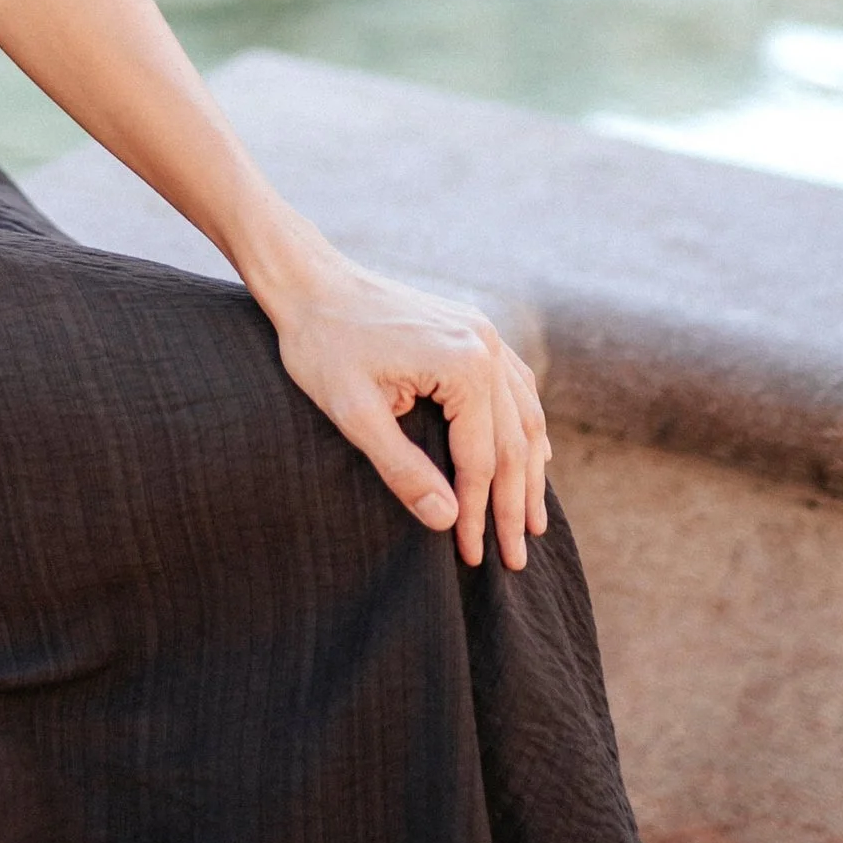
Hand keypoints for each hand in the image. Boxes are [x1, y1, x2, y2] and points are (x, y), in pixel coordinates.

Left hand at [261, 253, 550, 572]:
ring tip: (532, 522)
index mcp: (464, 365)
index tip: (474, 557)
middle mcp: (487, 346)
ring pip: (525, 417)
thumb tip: (447, 521)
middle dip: (514, 506)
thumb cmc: (323, 346)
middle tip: (516, 560)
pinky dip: (524, 429)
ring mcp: (486, 335)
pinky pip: (516, 388)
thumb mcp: (354, 414)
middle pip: (513, 443)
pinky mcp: (474, 331)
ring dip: (529, 473)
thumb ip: (402, 468)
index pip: (480, 460)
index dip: (477, 514)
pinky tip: (530, 457)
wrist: (310, 282)